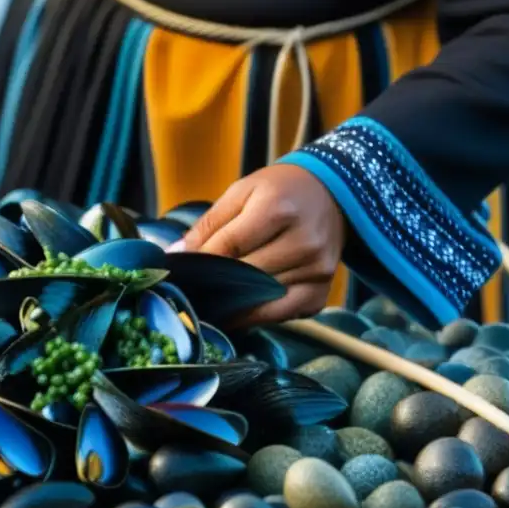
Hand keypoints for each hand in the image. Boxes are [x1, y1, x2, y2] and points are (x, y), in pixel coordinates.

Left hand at [176, 164, 344, 324]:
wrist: (331, 194)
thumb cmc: (279, 191)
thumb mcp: (242, 192)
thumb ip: (209, 224)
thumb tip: (177, 255)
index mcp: (278, 210)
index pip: (228, 247)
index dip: (201, 261)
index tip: (181, 271)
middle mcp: (303, 242)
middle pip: (244, 276)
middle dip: (215, 283)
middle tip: (193, 288)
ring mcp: (317, 271)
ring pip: (260, 299)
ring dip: (233, 303)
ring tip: (214, 299)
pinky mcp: (321, 292)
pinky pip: (281, 315)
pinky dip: (257, 315)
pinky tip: (240, 310)